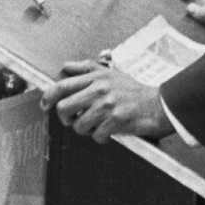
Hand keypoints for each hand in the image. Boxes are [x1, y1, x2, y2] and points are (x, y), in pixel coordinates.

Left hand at [42, 59, 172, 141]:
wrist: (160, 104)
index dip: (48, 97)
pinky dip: (101, 137)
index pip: (62, 85)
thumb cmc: (134, 91)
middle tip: (73, 121)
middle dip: (66, 119)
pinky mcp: (116, 120)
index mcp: (96, 77)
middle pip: (64, 108)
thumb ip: (86, 69)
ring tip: (97, 125)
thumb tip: (65, 66)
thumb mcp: (110, 73)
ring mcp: (107, 105)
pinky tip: (110, 132)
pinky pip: (96, 136)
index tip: (44, 105)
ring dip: (86, 130)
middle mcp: (99, 89)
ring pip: (79, 125)